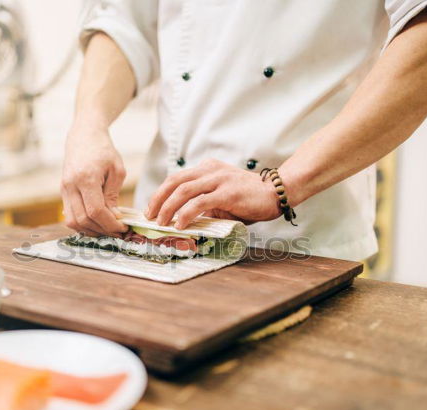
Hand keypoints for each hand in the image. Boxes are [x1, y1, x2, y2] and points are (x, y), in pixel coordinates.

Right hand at [61, 121, 127, 235]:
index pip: (95, 211)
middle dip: (102, 230)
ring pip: (72, 221)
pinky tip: (96, 223)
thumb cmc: (103, 150)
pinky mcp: (62, 192)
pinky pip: (69, 216)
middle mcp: (70, 185)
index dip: (109, 224)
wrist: (84, 136)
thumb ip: (113, 195)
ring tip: (107, 229)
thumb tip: (114, 217)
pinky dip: (82, 224)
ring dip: (91, 230)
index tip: (122, 228)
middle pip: (83, 219)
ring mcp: (64, 189)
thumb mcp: (117, 170)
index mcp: (86, 178)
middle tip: (117, 232)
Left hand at [146, 159, 280, 228]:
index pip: (177, 178)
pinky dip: (186, 214)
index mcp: (207, 168)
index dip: (161, 193)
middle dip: (158, 199)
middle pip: (174, 181)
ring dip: (168, 208)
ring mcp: (219, 180)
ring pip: (183, 191)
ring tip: (161, 222)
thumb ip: (204, 204)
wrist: (277, 193)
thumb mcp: (222, 197)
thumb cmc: (249, 198)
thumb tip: (184, 219)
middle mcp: (210, 170)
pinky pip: (200, 203)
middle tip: (149, 216)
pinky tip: (180, 224)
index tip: (152, 208)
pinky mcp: (227, 192)